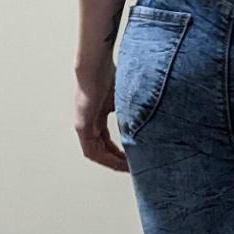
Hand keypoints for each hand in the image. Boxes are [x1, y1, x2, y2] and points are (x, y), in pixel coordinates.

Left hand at [75, 46, 129, 172]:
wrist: (96, 65)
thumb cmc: (110, 74)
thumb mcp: (126, 99)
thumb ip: (132, 113)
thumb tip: (150, 123)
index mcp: (98, 115)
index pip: (108, 140)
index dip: (120, 151)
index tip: (132, 158)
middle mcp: (89, 122)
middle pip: (102, 149)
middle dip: (117, 160)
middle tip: (131, 168)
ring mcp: (84, 125)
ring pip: (96, 152)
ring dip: (111, 162)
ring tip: (126, 169)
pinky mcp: (82, 125)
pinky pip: (91, 149)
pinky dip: (104, 158)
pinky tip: (116, 162)